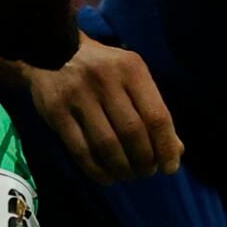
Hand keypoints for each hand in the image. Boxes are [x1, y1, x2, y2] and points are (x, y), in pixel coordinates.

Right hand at [0, 36, 181, 184]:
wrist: (50, 49)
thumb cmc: (102, 69)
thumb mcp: (131, 78)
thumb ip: (153, 110)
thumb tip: (176, 150)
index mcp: (131, 69)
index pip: (156, 116)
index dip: (166, 147)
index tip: (170, 168)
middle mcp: (105, 80)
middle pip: (132, 133)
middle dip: (144, 160)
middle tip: (147, 172)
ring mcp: (78, 95)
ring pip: (106, 144)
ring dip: (122, 168)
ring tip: (128, 175)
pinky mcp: (55, 111)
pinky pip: (80, 150)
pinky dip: (97, 170)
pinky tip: (107, 177)